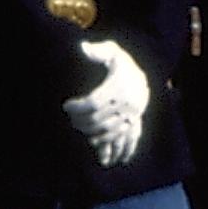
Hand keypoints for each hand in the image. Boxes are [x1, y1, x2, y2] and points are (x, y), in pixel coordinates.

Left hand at [65, 39, 150, 165]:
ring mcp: (134, 116)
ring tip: (80, 132)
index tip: (66, 106)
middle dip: (80, 122)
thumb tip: (82, 48)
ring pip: (111, 133)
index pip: (93, 103)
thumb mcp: (111, 52)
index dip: (77, 107)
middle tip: (70, 119)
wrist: (141, 74)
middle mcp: (128, 103)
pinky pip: (129, 141)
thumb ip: (97, 51)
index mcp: (119, 86)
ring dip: (93, 136)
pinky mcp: (136, 124)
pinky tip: (106, 160)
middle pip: (99, 120)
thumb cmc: (120, 63)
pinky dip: (117, 151)